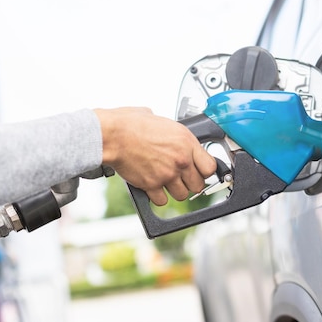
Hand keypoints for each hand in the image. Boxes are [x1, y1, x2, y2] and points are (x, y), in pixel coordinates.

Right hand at [94, 107, 216, 205]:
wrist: (112, 135)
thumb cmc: (131, 124)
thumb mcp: (161, 120)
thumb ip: (173, 133)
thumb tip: (173, 136)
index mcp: (186, 142)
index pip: (210, 167)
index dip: (204, 171)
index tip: (200, 171)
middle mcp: (180, 160)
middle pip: (198, 185)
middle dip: (190, 182)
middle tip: (181, 178)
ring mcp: (167, 174)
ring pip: (182, 195)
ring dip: (174, 190)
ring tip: (166, 182)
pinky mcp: (152, 185)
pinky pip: (162, 201)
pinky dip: (158, 197)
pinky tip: (153, 187)